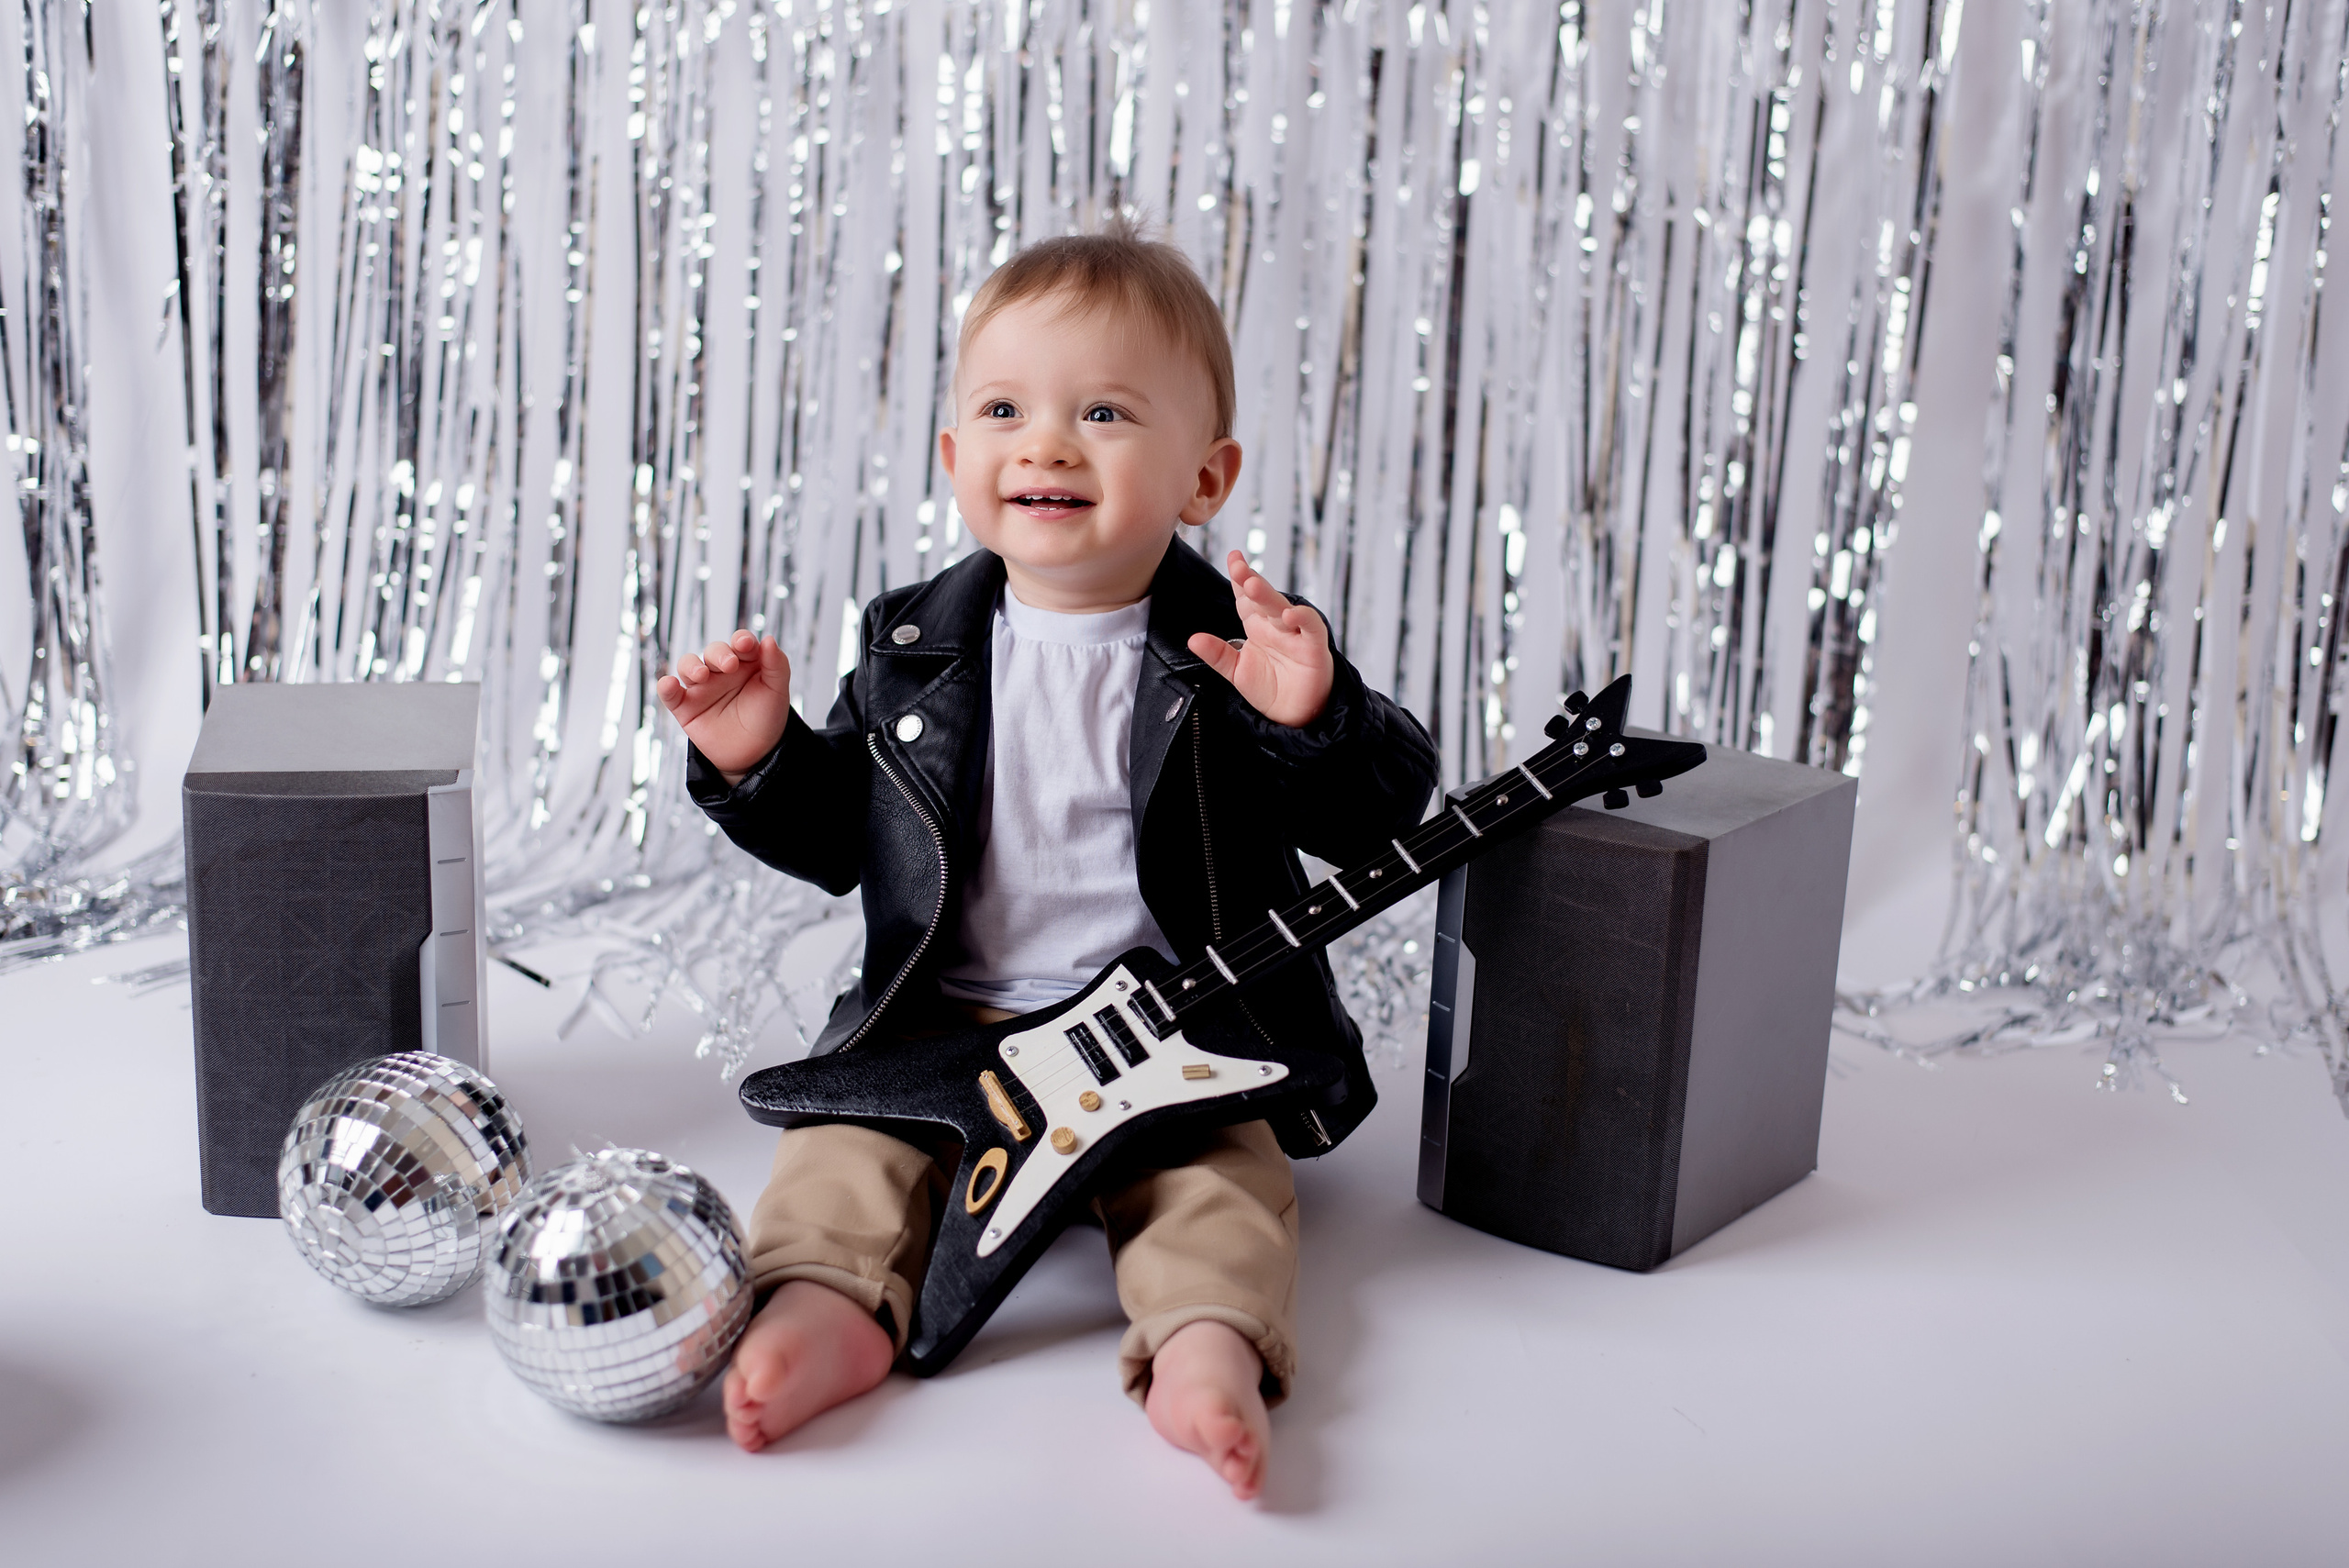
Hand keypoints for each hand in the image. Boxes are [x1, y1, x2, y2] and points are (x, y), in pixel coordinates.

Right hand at [656, 629, 792, 780]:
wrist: (755, 754)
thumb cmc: (766, 718)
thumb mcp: (777, 691)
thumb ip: (776, 665)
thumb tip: (769, 639)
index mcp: (745, 663)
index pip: (740, 642)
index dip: (741, 640)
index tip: (746, 644)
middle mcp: (721, 671)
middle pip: (713, 651)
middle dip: (719, 654)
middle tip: (729, 665)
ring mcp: (702, 688)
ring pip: (688, 665)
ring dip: (692, 665)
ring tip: (702, 675)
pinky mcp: (686, 707)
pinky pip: (671, 694)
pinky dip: (666, 687)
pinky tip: (669, 684)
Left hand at [1186, 550, 1334, 727]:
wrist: (1294, 716)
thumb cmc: (1270, 689)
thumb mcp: (1236, 671)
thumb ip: (1217, 655)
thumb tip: (1193, 639)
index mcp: (1257, 626)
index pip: (1245, 597)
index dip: (1239, 577)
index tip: (1233, 557)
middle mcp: (1275, 625)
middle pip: (1262, 597)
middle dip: (1250, 579)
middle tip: (1238, 566)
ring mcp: (1295, 634)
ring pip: (1282, 608)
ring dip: (1268, 595)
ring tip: (1252, 585)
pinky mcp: (1313, 647)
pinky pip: (1311, 627)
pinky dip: (1302, 618)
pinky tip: (1289, 616)